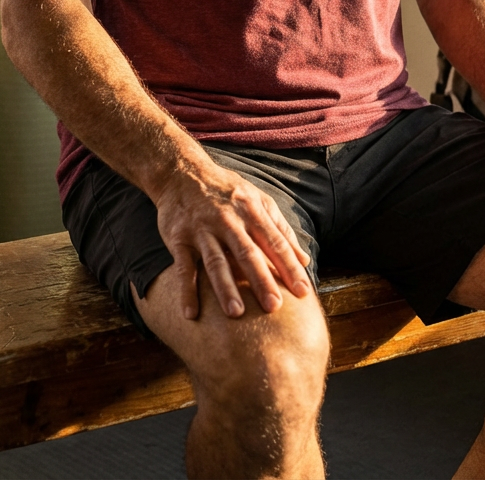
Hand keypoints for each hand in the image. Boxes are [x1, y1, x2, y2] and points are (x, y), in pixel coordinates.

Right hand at [153, 160, 312, 320]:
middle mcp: (227, 219)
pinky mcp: (179, 238)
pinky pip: (183, 267)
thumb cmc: (226, 190)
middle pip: (247, 253)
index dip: (289, 267)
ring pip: (216, 261)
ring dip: (225, 288)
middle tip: (274, 307)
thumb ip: (281, 230)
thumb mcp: (257, 200)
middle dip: (261, 280)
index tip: (303, 293)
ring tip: (236, 314)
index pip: (275, 242)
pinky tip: (191, 313)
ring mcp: (202, 229)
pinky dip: (186, 290)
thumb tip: (305, 261)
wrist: (182, 171)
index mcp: (251, 210)